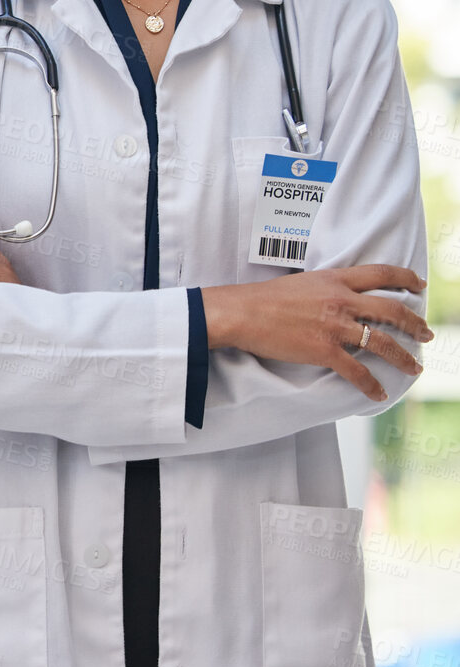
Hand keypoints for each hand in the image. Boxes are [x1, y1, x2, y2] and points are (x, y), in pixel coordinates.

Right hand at [203, 265, 430, 401]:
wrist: (241, 313)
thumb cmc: (263, 298)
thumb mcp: (302, 282)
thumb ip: (326, 288)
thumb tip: (340, 298)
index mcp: (335, 280)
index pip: (381, 273)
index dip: (406, 278)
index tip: (420, 284)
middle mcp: (341, 301)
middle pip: (393, 310)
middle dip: (416, 324)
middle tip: (426, 334)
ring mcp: (335, 327)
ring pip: (384, 343)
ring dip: (404, 357)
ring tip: (415, 367)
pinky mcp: (325, 350)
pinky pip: (357, 372)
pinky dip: (371, 385)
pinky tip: (378, 393)